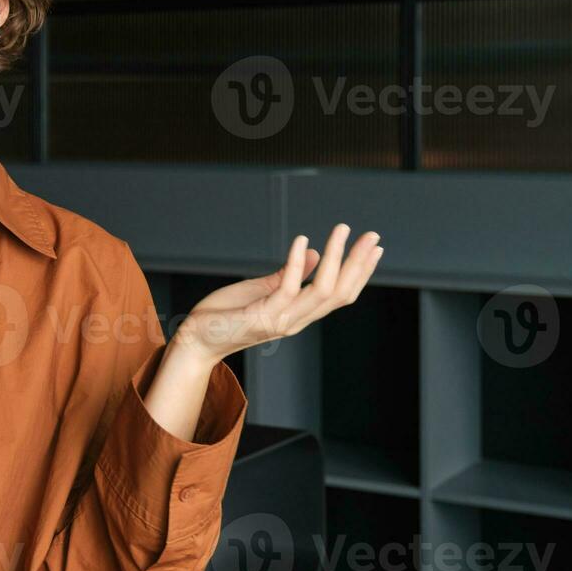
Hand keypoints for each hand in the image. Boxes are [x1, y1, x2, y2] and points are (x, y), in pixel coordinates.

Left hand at [173, 224, 383, 365]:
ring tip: (342, 231)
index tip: (374, 248)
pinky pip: (287, 288)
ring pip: (322, 291)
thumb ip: (289, 275)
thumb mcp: (263, 289)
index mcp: (299, 314)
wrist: (197, 340)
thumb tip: (314, 254)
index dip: (360, 272)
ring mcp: (281, 320)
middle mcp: (296, 320)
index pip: (340, 294)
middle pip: (340, 292)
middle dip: (358, 263)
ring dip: (335, 258)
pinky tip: (302, 240)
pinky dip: (297, 263)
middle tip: (372, 236)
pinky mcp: (262, 315)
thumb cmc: (227, 315)